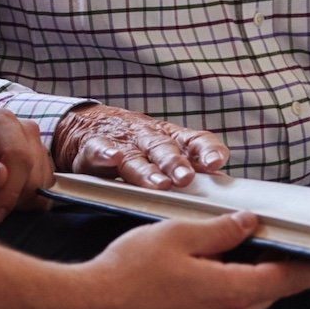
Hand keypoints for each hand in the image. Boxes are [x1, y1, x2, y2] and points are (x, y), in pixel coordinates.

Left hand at [0, 110, 52, 223]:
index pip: (19, 157)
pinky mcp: (37, 169)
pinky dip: (21, 205)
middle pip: (34, 173)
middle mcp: (22, 130)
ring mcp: (33, 149)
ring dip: (13, 201)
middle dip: (8, 196)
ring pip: (40, 186)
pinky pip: (41, 195)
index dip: (10, 190)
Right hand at [52, 104, 229, 187]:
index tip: (217, 162)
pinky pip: (99, 149)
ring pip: (136, 155)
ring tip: (159, 183)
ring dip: (147, 169)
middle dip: (176, 163)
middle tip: (186, 179)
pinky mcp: (93, 146)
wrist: (87, 124)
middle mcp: (147, 137)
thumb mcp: (164, 148)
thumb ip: (190, 164)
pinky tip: (113, 158)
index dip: (205, 149)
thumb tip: (222, 184)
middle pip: (164, 148)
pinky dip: (106, 153)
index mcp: (169, 137)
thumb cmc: (135, 143)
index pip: (193, 139)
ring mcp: (121, 141)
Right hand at [68, 212, 309, 308]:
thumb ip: (220, 231)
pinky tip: (182, 281)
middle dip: (264, 269)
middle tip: (262, 244)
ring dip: (231, 282)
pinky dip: (208, 297)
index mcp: (228, 291)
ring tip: (207, 257)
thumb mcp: (177, 235)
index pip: (284, 280)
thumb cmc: (128, 271)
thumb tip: (250, 224)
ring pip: (233, 305)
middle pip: (259, 292)